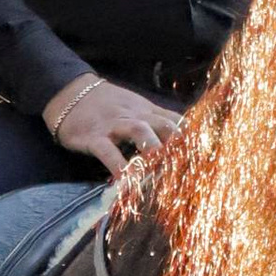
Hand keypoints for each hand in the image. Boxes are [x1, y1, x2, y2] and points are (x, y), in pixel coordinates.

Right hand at [43, 72, 182, 177]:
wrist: (69, 93)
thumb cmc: (106, 105)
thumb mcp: (135, 109)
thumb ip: (156, 121)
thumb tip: (184, 137)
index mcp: (148, 111)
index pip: (176, 121)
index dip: (193, 138)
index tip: (207, 157)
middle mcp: (136, 116)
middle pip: (164, 124)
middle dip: (179, 144)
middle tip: (190, 167)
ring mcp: (114, 125)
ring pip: (139, 130)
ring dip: (154, 149)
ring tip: (162, 170)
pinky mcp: (93, 136)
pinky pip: (107, 151)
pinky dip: (117, 166)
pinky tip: (125, 182)